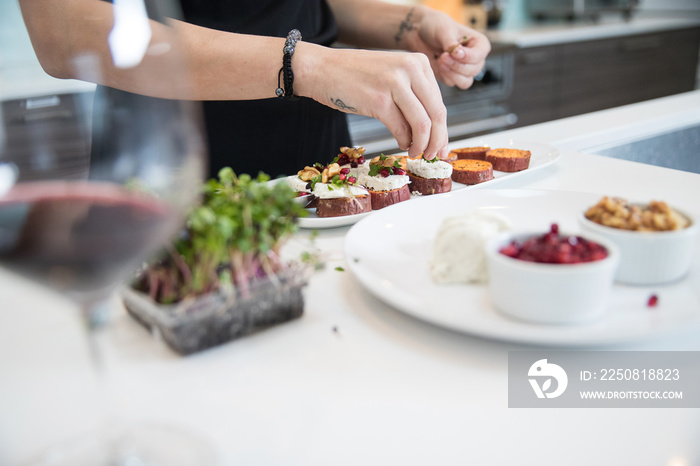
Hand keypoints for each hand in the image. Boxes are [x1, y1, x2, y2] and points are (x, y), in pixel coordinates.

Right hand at [297, 45, 447, 159]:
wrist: (322, 68)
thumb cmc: (354, 75)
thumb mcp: (392, 75)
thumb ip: (413, 94)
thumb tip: (432, 130)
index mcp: (418, 62)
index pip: (439, 102)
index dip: (443, 129)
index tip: (442, 146)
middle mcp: (410, 69)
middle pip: (436, 114)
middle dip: (437, 140)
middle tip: (433, 155)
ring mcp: (394, 84)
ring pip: (422, 124)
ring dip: (421, 145)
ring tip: (415, 152)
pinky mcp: (378, 100)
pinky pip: (401, 128)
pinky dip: (404, 141)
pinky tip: (402, 144)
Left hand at [408, 6, 490, 88]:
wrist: (421, 33)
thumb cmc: (436, 26)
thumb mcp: (444, 30)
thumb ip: (452, 43)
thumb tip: (458, 54)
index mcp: (479, 44)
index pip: (479, 56)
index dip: (466, 57)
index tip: (453, 52)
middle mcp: (475, 58)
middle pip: (473, 71)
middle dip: (456, 65)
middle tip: (443, 56)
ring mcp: (465, 69)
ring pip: (465, 82)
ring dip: (451, 73)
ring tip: (440, 60)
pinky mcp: (453, 77)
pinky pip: (452, 83)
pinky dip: (444, 76)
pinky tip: (438, 64)